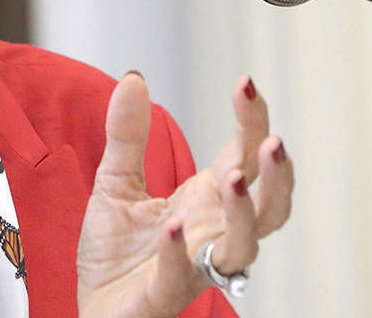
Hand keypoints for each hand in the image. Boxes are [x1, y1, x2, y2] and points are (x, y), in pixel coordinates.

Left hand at [77, 74, 293, 316]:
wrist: (94, 304)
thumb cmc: (117, 250)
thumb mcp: (116, 180)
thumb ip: (127, 134)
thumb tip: (134, 77)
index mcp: (206, 200)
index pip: (244, 157)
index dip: (252, 122)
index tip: (246, 83)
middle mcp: (214, 232)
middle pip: (268, 205)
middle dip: (277, 175)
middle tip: (273, 140)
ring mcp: (196, 265)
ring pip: (243, 246)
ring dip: (244, 213)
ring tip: (231, 178)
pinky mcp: (165, 293)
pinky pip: (180, 274)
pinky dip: (177, 251)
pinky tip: (171, 225)